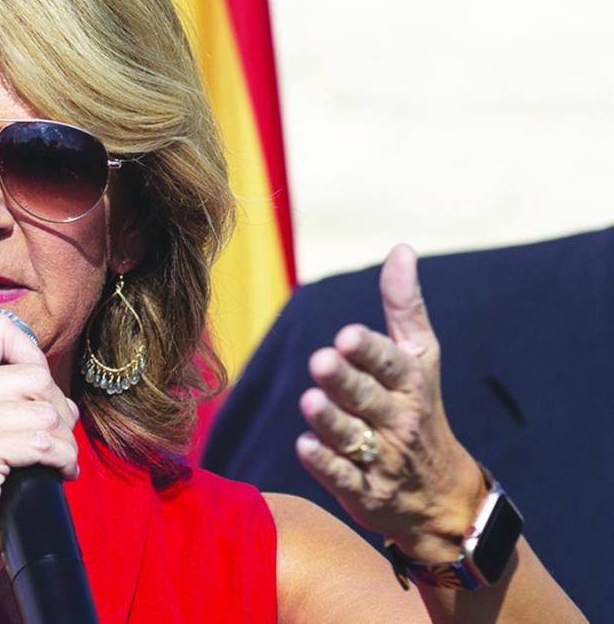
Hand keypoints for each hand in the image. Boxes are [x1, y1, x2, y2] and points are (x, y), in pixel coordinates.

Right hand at [0, 314, 79, 588]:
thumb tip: (60, 393)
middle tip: (49, 443)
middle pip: (35, 374)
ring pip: (47, 411)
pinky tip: (53, 475)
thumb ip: (6, 394)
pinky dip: (62, 462)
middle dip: (56, 411)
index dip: (31, 357)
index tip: (33, 396)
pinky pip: (45, 443)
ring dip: (64, 443)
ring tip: (51, 463)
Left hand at [295, 244, 487, 561]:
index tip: (348, 336)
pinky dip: (324, 464)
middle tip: (322, 361)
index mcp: (411, 385)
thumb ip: (404, 306)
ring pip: (351, 437)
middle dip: (345, 381)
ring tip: (310, 401)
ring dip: (330, 420)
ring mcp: (383, 460)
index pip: (392, 364)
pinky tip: (305, 446)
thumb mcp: (421, 359)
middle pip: (368, 399)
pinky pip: (342, 478)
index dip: (370, 352)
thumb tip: (400, 248)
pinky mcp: (364, 493)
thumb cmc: (421, 411)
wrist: (443, 499)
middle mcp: (399, 421)